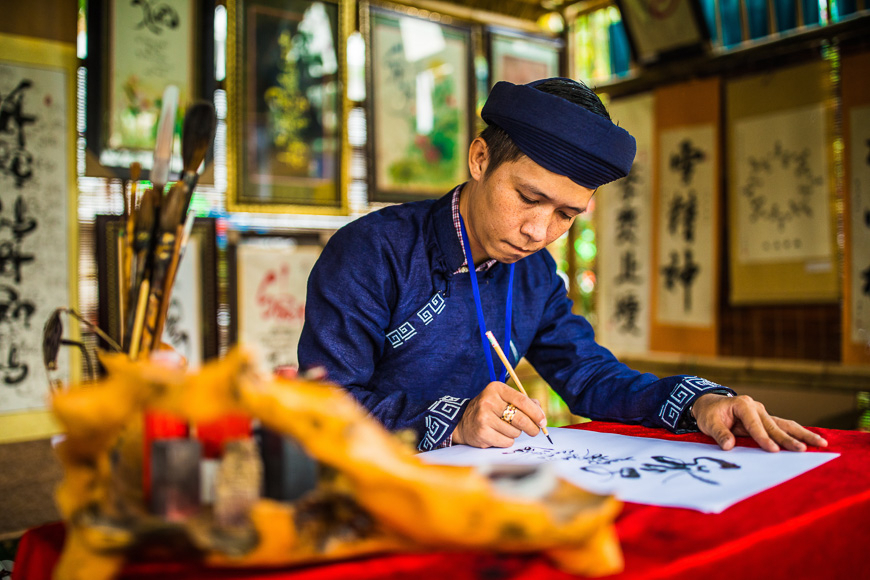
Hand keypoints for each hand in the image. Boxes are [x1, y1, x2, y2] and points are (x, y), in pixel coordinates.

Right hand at [452, 382, 546, 447]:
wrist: (463, 422)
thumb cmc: (490, 410)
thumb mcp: (503, 399)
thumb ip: (524, 403)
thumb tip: (541, 415)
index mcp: (496, 388)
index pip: (522, 401)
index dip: (536, 413)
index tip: (543, 421)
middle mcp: (488, 401)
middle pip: (521, 418)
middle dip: (532, 427)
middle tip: (535, 431)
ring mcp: (484, 417)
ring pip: (514, 432)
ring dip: (515, 434)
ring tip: (506, 429)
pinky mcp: (482, 432)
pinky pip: (506, 441)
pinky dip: (507, 441)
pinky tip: (498, 436)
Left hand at [692, 393, 827, 451]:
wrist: (710, 405)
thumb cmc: (709, 414)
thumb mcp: (709, 422)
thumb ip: (720, 434)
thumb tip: (729, 446)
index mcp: (743, 405)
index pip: (754, 424)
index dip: (763, 438)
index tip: (773, 450)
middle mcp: (756, 407)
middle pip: (775, 425)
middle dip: (790, 439)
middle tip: (804, 450)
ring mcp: (763, 414)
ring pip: (785, 425)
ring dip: (802, 435)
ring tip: (821, 443)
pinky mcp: (766, 421)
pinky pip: (783, 428)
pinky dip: (797, 434)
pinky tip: (812, 441)